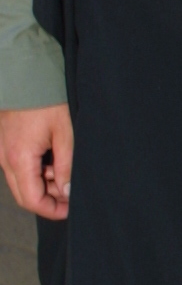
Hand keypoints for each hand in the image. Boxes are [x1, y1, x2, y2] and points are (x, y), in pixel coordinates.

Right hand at [0, 103, 72, 219]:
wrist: (25, 74)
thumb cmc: (46, 100)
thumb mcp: (65, 134)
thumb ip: (66, 167)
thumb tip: (67, 192)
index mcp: (20, 159)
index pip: (31, 200)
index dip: (52, 210)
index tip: (70, 209)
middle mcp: (5, 159)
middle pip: (24, 194)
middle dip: (48, 199)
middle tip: (70, 194)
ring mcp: (1, 151)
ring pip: (20, 180)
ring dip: (42, 184)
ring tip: (64, 172)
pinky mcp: (2, 143)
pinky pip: (16, 166)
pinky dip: (33, 170)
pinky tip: (52, 160)